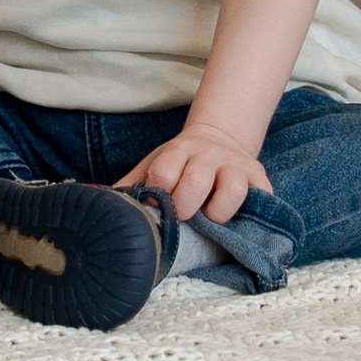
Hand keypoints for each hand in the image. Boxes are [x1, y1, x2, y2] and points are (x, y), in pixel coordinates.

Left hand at [118, 124, 270, 226]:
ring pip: (232, 188)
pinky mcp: (259, 178)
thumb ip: (131, 185)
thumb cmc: (179, 164)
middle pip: (196, 180)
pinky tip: (238, 221)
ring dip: (219, 210)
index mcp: (178, 151)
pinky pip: (261, 197)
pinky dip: (250, 212)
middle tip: (183, 217)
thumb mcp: (154, 165)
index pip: (164, 171)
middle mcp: (208, 155)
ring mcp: (236, 166)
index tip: (157, 205)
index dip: (159, 191)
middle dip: (186, 205)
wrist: (219, 140)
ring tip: (211, 220)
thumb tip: (99, 204)